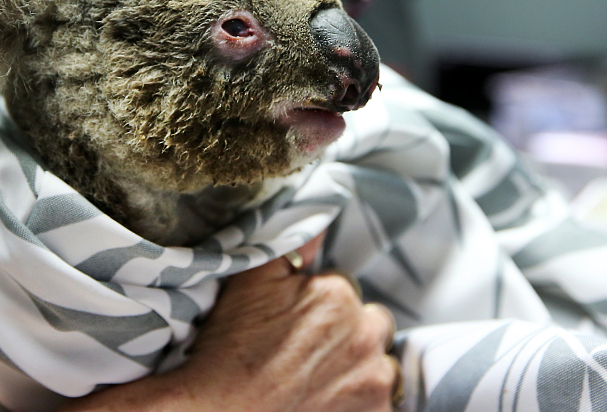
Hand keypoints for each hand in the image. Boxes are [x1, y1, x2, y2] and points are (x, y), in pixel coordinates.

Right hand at [63, 234, 397, 411]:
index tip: (296, 328)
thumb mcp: (252, 282)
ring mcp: (376, 379)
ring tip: (322, 382)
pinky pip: (385, 403)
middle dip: (351, 336)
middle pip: (372, 326)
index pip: (344, 292)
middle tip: (313, 356)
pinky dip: (363, 402)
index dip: (320, 309)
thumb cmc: (231, 349)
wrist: (222, 411)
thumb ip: (293, 245)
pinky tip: (330, 402)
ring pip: (381, 366)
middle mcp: (366, 334)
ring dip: (362, 370)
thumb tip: (320, 215)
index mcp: (338, 294)